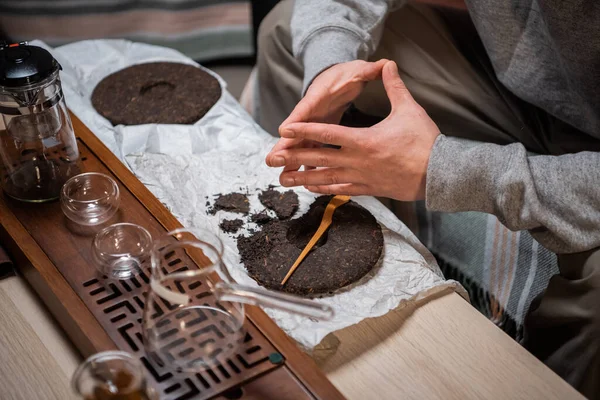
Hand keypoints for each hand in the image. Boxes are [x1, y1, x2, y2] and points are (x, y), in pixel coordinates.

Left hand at [265, 61, 439, 200]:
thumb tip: (389, 63)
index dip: (304, 131)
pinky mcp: (369, 189)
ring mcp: (361, 178)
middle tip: (272, 159)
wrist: (439, 174)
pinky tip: (311, 189)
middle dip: (294, 157)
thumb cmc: (425, 142)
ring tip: (283, 180)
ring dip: (302, 179)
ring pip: (325, 179)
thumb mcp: (409, 110)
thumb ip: (395, 86)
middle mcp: (357, 161)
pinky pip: (341, 191)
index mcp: (363, 141)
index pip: (326, 134)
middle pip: (318, 159)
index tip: (284, 131)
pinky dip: (324, 189)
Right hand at [266, 59, 388, 172]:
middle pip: (295, 131)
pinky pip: (310, 150)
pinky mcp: (317, 133)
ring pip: (299, 145)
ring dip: (291, 161)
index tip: (283, 131)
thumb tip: (385, 64)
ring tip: (283, 178)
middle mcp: (311, 113)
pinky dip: (307, 164)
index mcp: (318, 97)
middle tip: (271, 160)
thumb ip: (369, 70)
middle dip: (283, 146)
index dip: (295, 120)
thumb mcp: (358, 70)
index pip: (304, 108)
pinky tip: (305, 180)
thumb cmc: (346, 75)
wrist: (338, 77)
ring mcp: (312, 125)